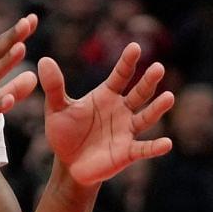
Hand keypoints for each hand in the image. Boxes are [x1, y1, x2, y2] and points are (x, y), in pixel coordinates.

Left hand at [39, 43, 173, 185]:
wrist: (68, 165)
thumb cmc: (65, 133)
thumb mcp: (56, 109)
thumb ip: (54, 86)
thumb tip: (44, 60)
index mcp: (106, 95)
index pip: (120, 75)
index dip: (127, 61)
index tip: (135, 46)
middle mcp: (122, 110)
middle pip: (139, 92)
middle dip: (148, 81)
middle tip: (157, 67)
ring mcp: (127, 131)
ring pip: (146, 117)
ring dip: (157, 108)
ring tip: (168, 97)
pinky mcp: (128, 152)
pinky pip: (144, 148)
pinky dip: (155, 147)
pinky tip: (166, 143)